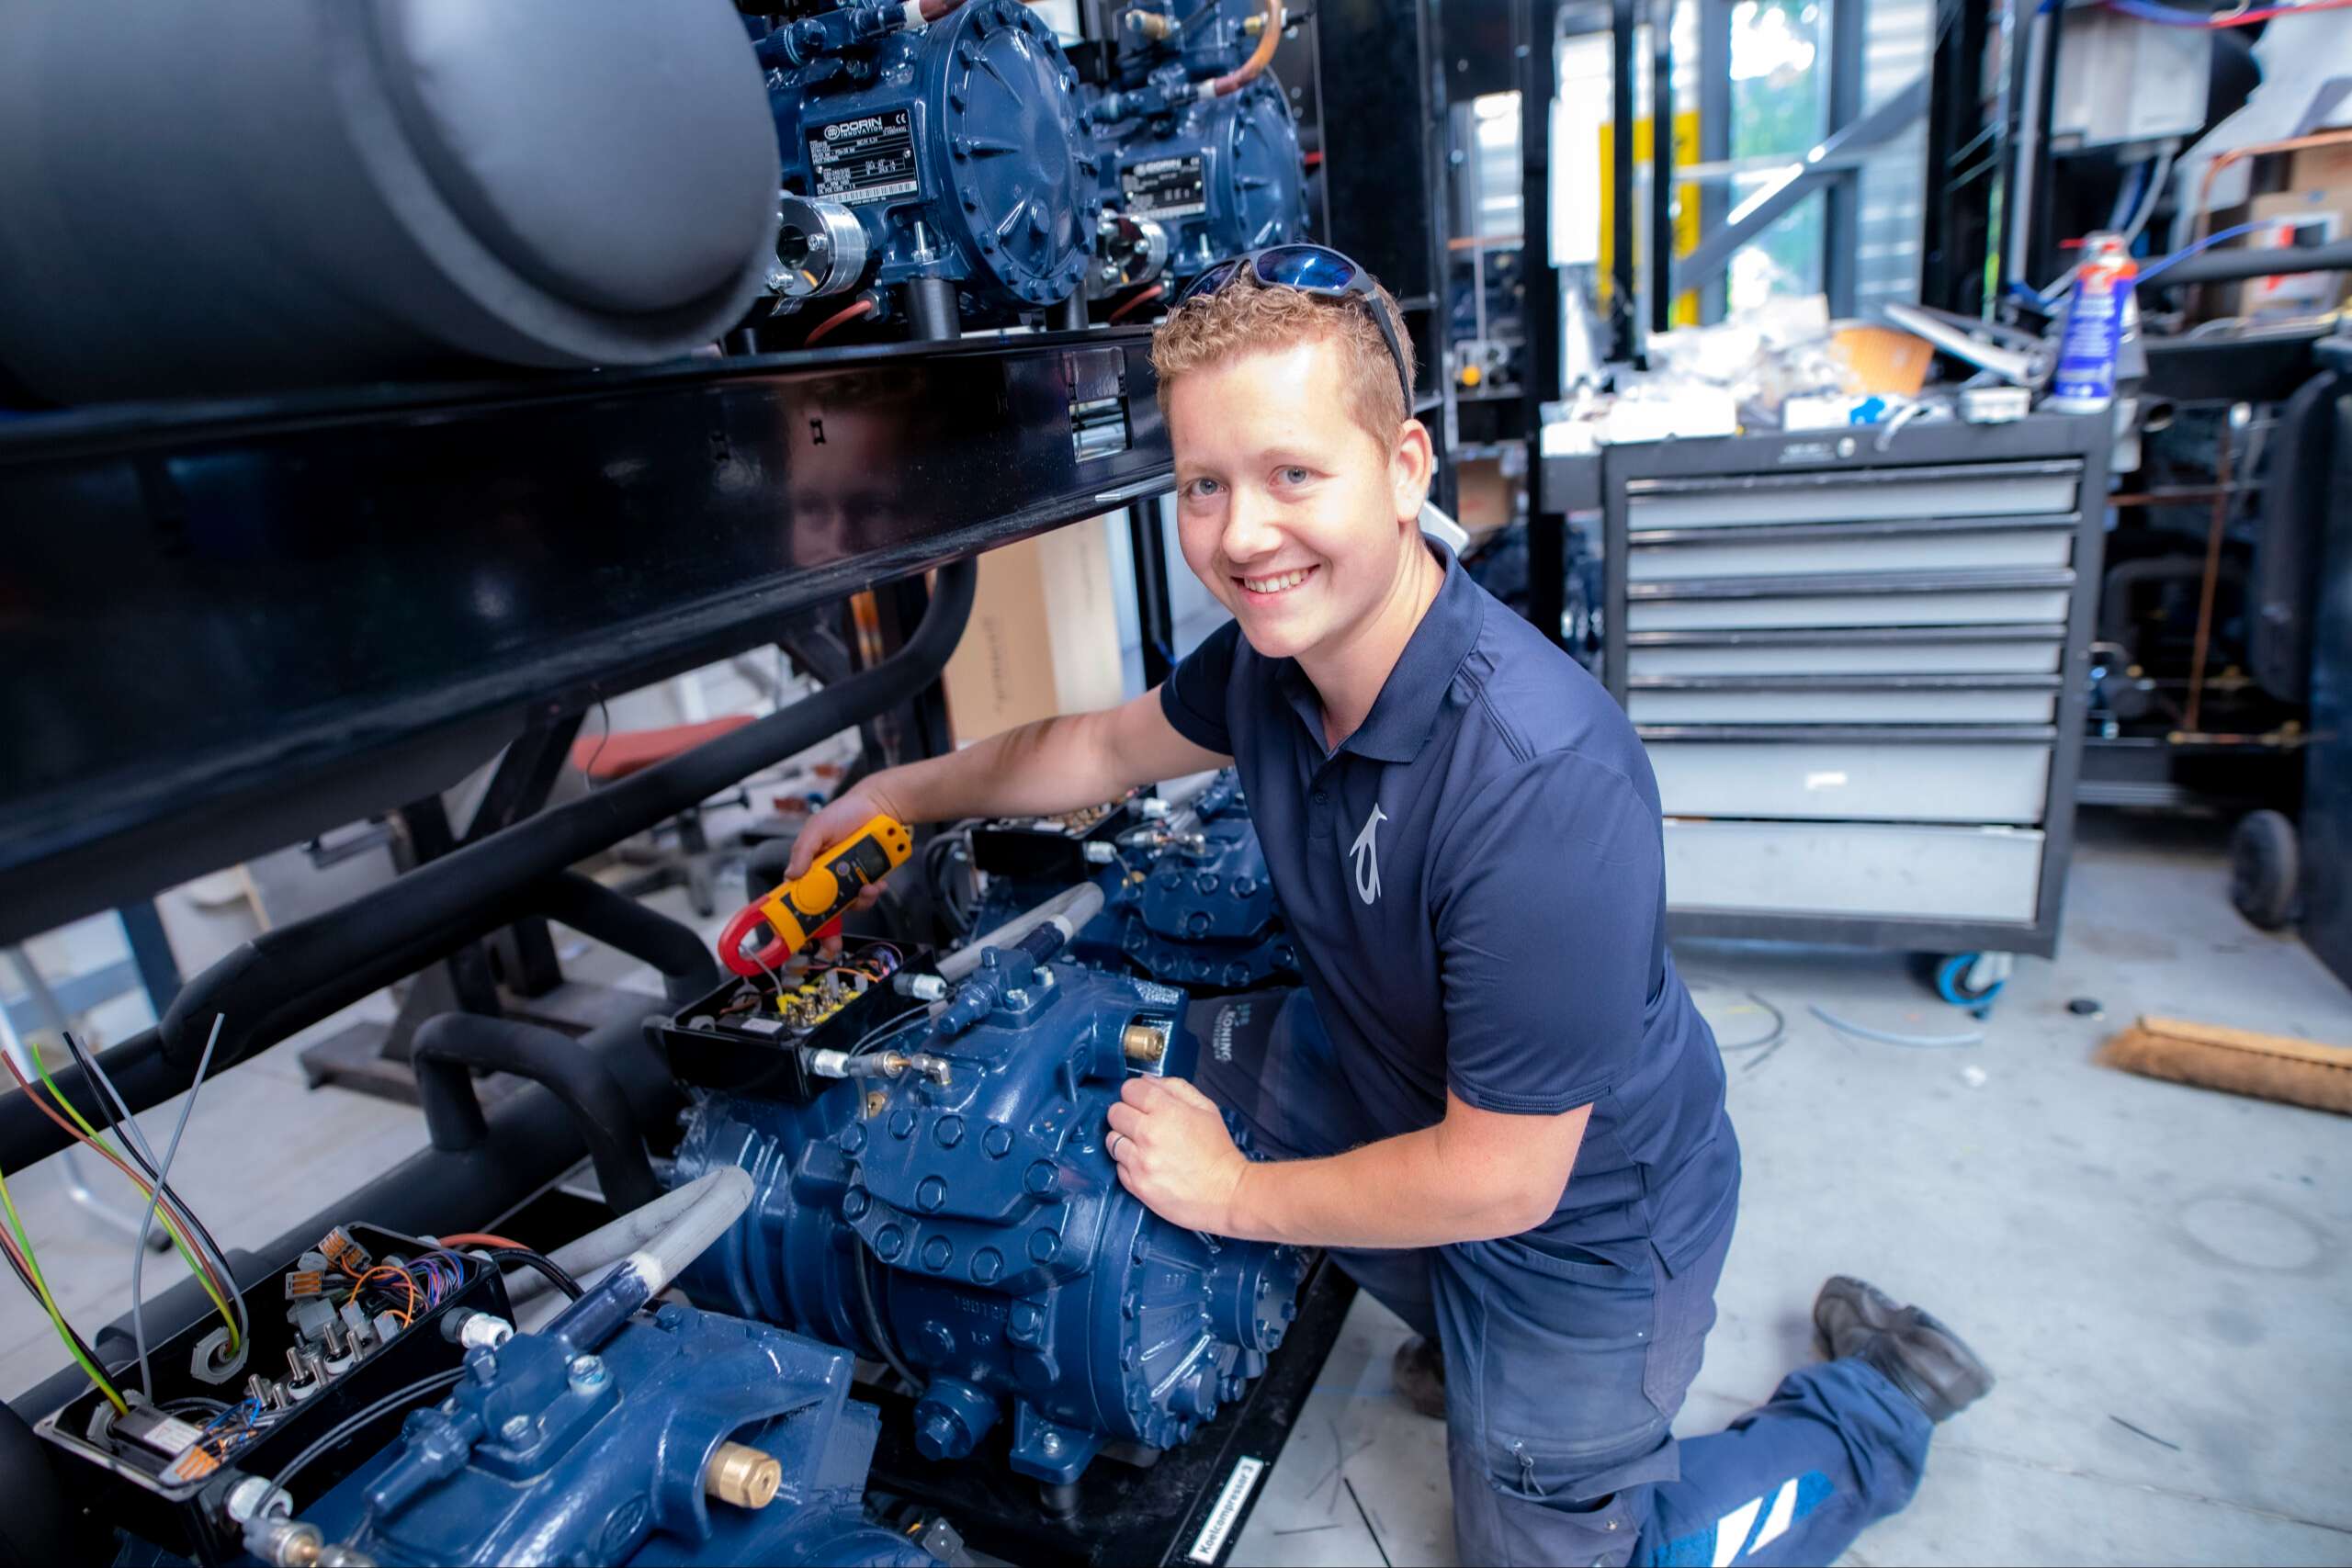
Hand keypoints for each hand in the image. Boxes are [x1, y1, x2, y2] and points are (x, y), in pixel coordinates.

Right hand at [780, 777, 913, 950]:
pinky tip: (877, 882)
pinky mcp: (868, 879)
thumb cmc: (844, 813)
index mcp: (809, 868)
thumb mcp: (817, 827)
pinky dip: (873, 893)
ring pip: (850, 906)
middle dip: (829, 931)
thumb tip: (791, 875)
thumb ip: (803, 850)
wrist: (879, 807)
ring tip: (867, 888)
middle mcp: (827, 878)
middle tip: (832, 944)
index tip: (801, 935)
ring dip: (858, 903)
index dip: (798, 918)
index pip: (798, 897)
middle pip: (824, 911)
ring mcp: (849, 880)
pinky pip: (869, 895)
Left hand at [1105, 1076, 1250, 1234]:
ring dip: (1125, 1141)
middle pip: (1115, 1113)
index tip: (1141, 1101)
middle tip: (1142, 1124)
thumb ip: (1175, 1088)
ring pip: (1112, 1140)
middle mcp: (1149, 1135)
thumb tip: (1147, 1080)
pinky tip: (1148, 1165)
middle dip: (1127, 1115)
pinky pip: (1118, 1167)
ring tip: (1144, 1147)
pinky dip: (1129, 1165)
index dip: (1136, 1093)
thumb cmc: (1218, 1152)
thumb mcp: (1206, 1108)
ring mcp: (1141, 1162)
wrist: (1227, 1193)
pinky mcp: (1137, 1185)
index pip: (1130, 1089)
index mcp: (1167, 1112)